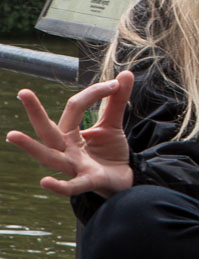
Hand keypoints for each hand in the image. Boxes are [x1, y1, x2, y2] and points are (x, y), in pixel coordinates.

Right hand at [6, 70, 134, 196]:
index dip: (94, 92)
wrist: (123, 178)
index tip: (115, 84)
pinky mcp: (89, 180)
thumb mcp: (112, 124)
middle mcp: (66, 149)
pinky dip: (59, 186)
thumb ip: (117, 101)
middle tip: (23, 92)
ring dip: (31, 148)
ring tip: (12, 134)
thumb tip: (126, 73)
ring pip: (50, 157)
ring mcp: (74, 166)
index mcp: (69, 133)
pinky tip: (45, 182)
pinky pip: (71, 186)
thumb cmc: (109, 152)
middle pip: (48, 130)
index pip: (75, 107)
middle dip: (35, 113)